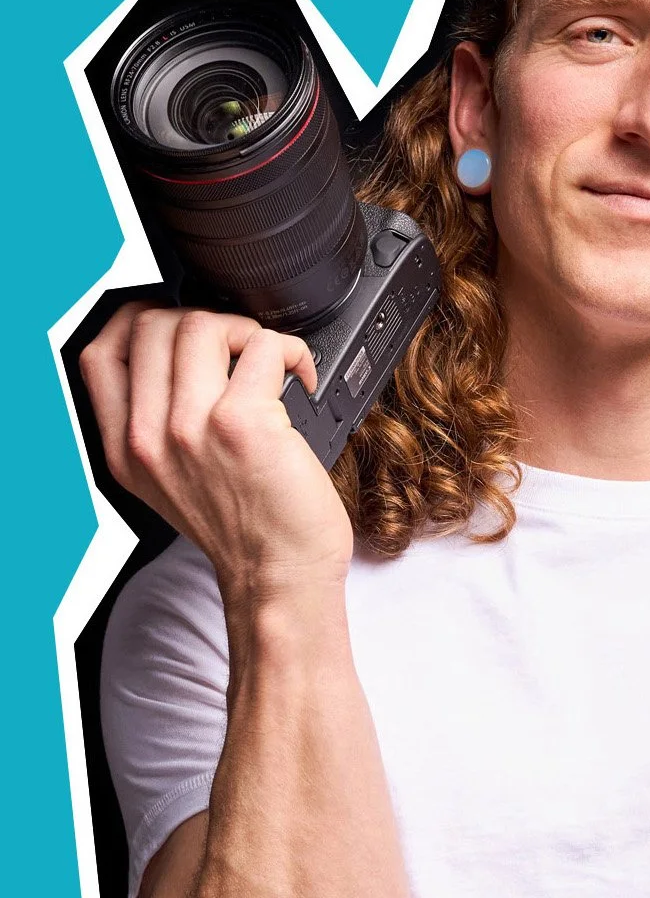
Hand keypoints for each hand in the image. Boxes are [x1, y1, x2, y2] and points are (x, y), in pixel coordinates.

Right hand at [79, 301, 352, 601]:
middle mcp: (150, 438)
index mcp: (126, 451)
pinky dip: (291, 350)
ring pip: (201, 326)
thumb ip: (156, 427)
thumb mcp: (171, 484)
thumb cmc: (245, 531)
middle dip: (200, 320)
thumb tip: (175, 358)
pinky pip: (263, 346)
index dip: (137, 322)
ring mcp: (191, 428)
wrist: (281, 577)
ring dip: (244, 330)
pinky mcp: (243, 424)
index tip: (174, 323)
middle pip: (150, 327)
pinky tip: (301, 377)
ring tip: (267, 361)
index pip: (100, 355)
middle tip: (236, 348)